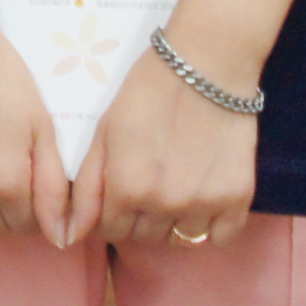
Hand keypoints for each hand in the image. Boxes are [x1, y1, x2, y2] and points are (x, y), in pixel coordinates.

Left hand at [74, 34, 255, 253]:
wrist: (205, 64)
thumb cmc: (147, 91)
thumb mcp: (105, 132)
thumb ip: (87, 187)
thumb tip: (68, 236)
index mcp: (127, 187)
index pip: (110, 230)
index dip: (110, 212)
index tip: (119, 191)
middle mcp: (164, 203)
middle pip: (144, 238)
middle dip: (139, 217)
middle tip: (147, 182)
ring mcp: (203, 204)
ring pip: (180, 240)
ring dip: (173, 221)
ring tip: (175, 185)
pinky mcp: (237, 198)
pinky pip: (220, 237)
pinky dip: (211, 224)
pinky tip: (203, 194)